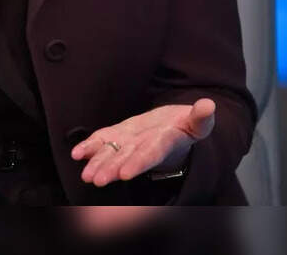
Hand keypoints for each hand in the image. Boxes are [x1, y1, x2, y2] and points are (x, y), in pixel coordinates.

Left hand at [70, 98, 215, 186]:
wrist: (174, 130)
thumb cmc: (185, 126)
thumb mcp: (197, 122)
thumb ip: (201, 117)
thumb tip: (209, 105)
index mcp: (164, 143)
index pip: (150, 154)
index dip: (138, 163)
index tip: (125, 174)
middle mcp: (144, 147)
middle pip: (126, 159)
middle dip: (111, 169)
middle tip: (97, 180)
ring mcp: (130, 143)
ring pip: (112, 154)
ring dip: (98, 163)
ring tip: (86, 175)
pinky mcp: (119, 135)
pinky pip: (103, 141)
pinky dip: (89, 147)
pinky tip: (77, 154)